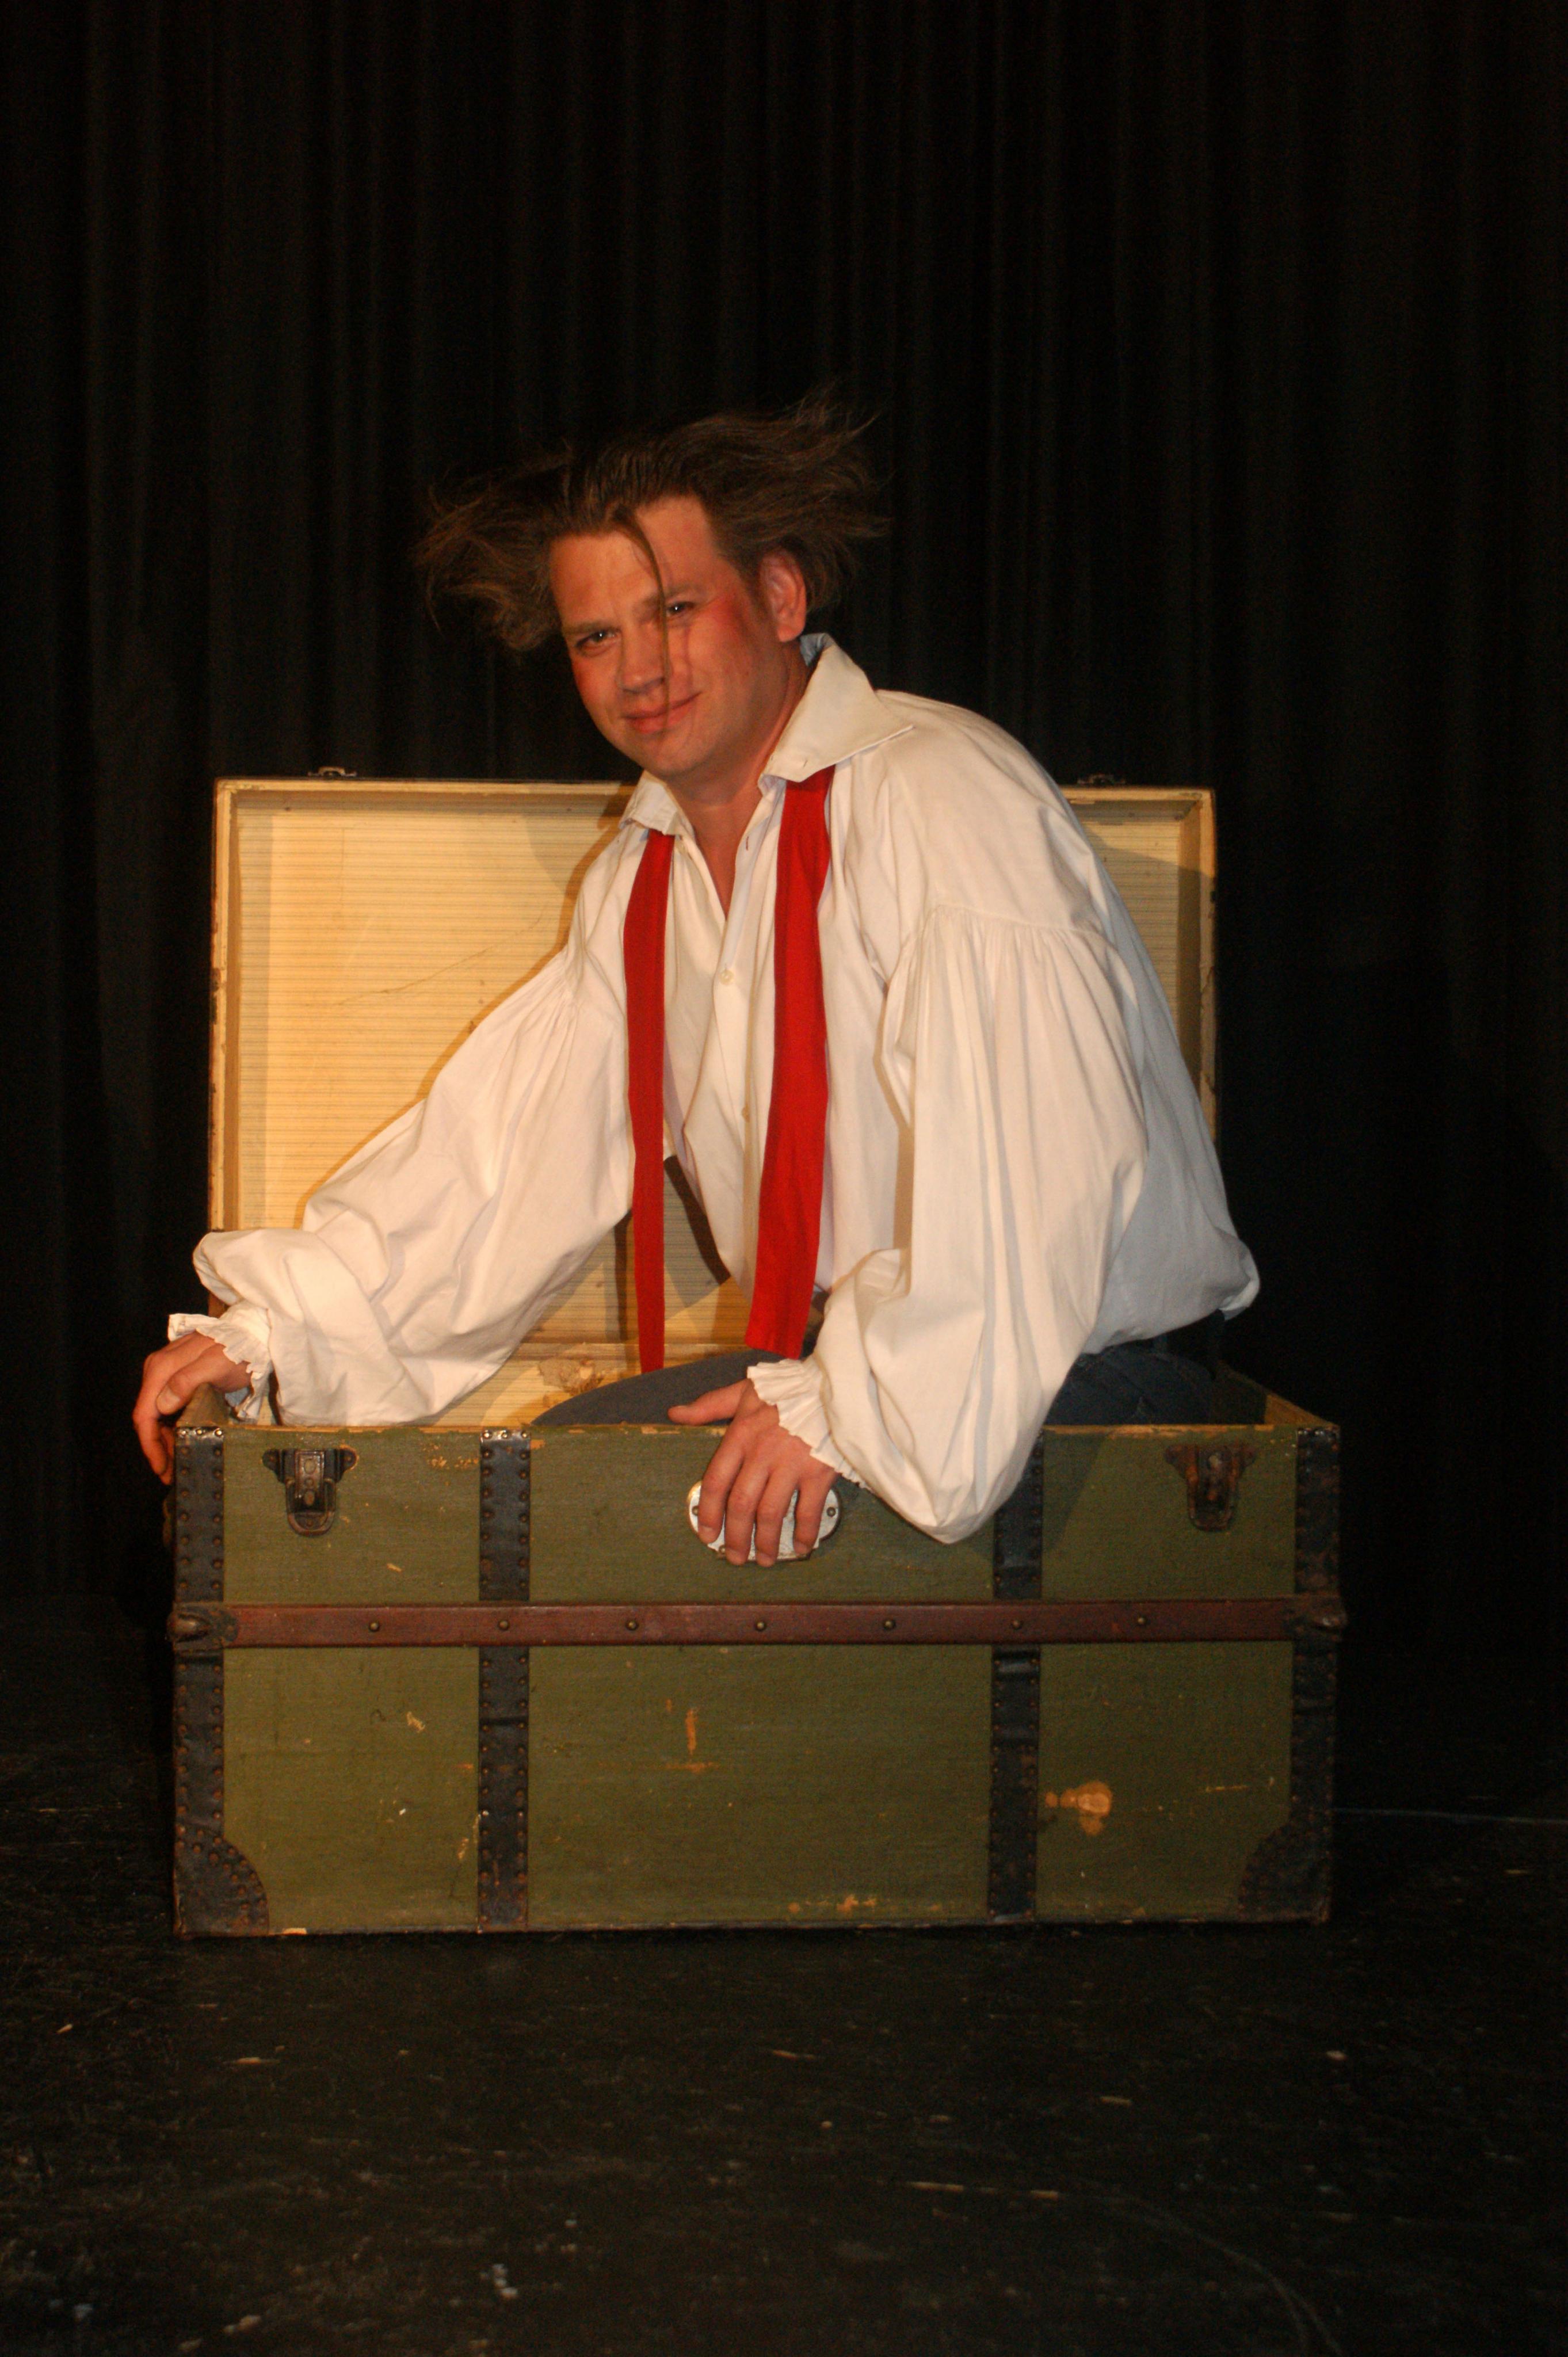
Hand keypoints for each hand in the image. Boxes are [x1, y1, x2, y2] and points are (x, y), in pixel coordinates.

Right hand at [133, 1335, 249, 1482]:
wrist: (252, 1334)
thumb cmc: (237, 1350)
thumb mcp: (214, 1365)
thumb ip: (186, 1382)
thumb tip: (162, 1405)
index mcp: (161, 1369)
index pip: (144, 1413)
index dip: (150, 1444)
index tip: (161, 1467)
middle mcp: (158, 1371)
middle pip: (148, 1417)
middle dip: (157, 1447)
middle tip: (171, 1472)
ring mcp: (167, 1374)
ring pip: (157, 1414)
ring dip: (164, 1439)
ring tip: (177, 1461)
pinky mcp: (178, 1378)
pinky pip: (168, 1407)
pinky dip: (172, 1427)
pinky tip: (181, 1440)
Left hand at [668, 1379, 836, 1566]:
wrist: (833, 1384)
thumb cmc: (787, 1388)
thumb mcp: (744, 1391)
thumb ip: (709, 1406)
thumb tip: (675, 1414)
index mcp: (741, 1436)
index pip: (717, 1481)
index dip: (709, 1513)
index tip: (707, 1535)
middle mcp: (762, 1454)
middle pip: (741, 1505)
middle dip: (736, 1537)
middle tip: (734, 1557)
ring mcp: (791, 1465)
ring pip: (770, 1513)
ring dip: (765, 1542)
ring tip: (763, 1560)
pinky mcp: (818, 1472)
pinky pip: (808, 1511)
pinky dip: (803, 1533)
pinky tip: (800, 1547)